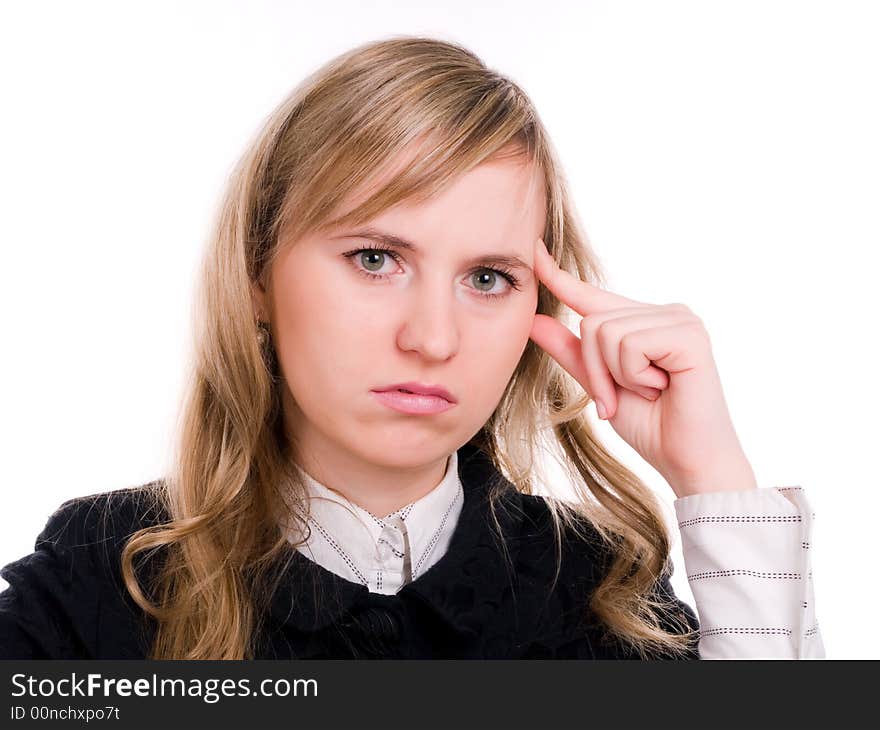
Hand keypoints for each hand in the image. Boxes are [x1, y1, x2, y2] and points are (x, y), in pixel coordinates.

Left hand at [528, 238, 756, 498]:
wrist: (687, 462)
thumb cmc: (651, 426)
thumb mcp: (599, 385)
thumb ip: (571, 351)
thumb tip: (533, 320)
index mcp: (643, 321)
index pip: (592, 296)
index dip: (559, 277)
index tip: (533, 251)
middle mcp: (664, 312)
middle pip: (591, 321)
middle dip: (595, 370)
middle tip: (622, 398)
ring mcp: (679, 319)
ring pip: (605, 331)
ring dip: (614, 376)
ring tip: (647, 394)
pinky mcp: (689, 335)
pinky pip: (629, 344)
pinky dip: (633, 375)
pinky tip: (662, 389)